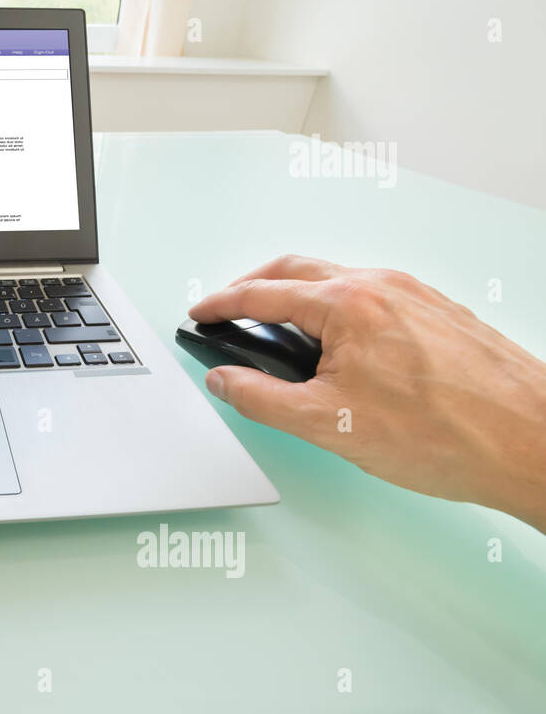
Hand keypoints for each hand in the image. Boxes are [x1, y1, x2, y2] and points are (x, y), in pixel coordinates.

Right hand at [189, 255, 545, 529]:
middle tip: (229, 310)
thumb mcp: (328, 425)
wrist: (532, 442)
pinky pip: (373, 297)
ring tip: (280, 333)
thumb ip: (262, 399)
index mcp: (349, 304)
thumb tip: (225, 380)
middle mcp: (383, 286)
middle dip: (254, 287)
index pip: (264, 295)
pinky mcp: (440, 314)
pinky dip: (338, 309)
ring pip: (339, 281)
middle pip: (298, 271)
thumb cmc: (447, 435)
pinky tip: (340, 346)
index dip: (221, 305)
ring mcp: (416, 296)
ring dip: (299, 297)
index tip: (200, 313)